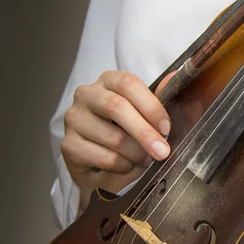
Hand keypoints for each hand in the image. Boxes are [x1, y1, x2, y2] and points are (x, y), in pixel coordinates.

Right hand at [61, 71, 171, 209]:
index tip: (166, 128)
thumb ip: (159, 97)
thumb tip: (175, 76)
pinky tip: (125, 165)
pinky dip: (122, 166)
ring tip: (143, 159)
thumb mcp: (144, 114)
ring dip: (136, 154)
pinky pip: (105, 158)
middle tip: (162, 151)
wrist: (102, 164)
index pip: (128, 83)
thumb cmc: (126, 132)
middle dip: (144, 133)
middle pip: (116, 107)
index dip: (150, 106)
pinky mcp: (68, 145)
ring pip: (113, 137)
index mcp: (108, 80)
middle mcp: (86, 95)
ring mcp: (74, 119)